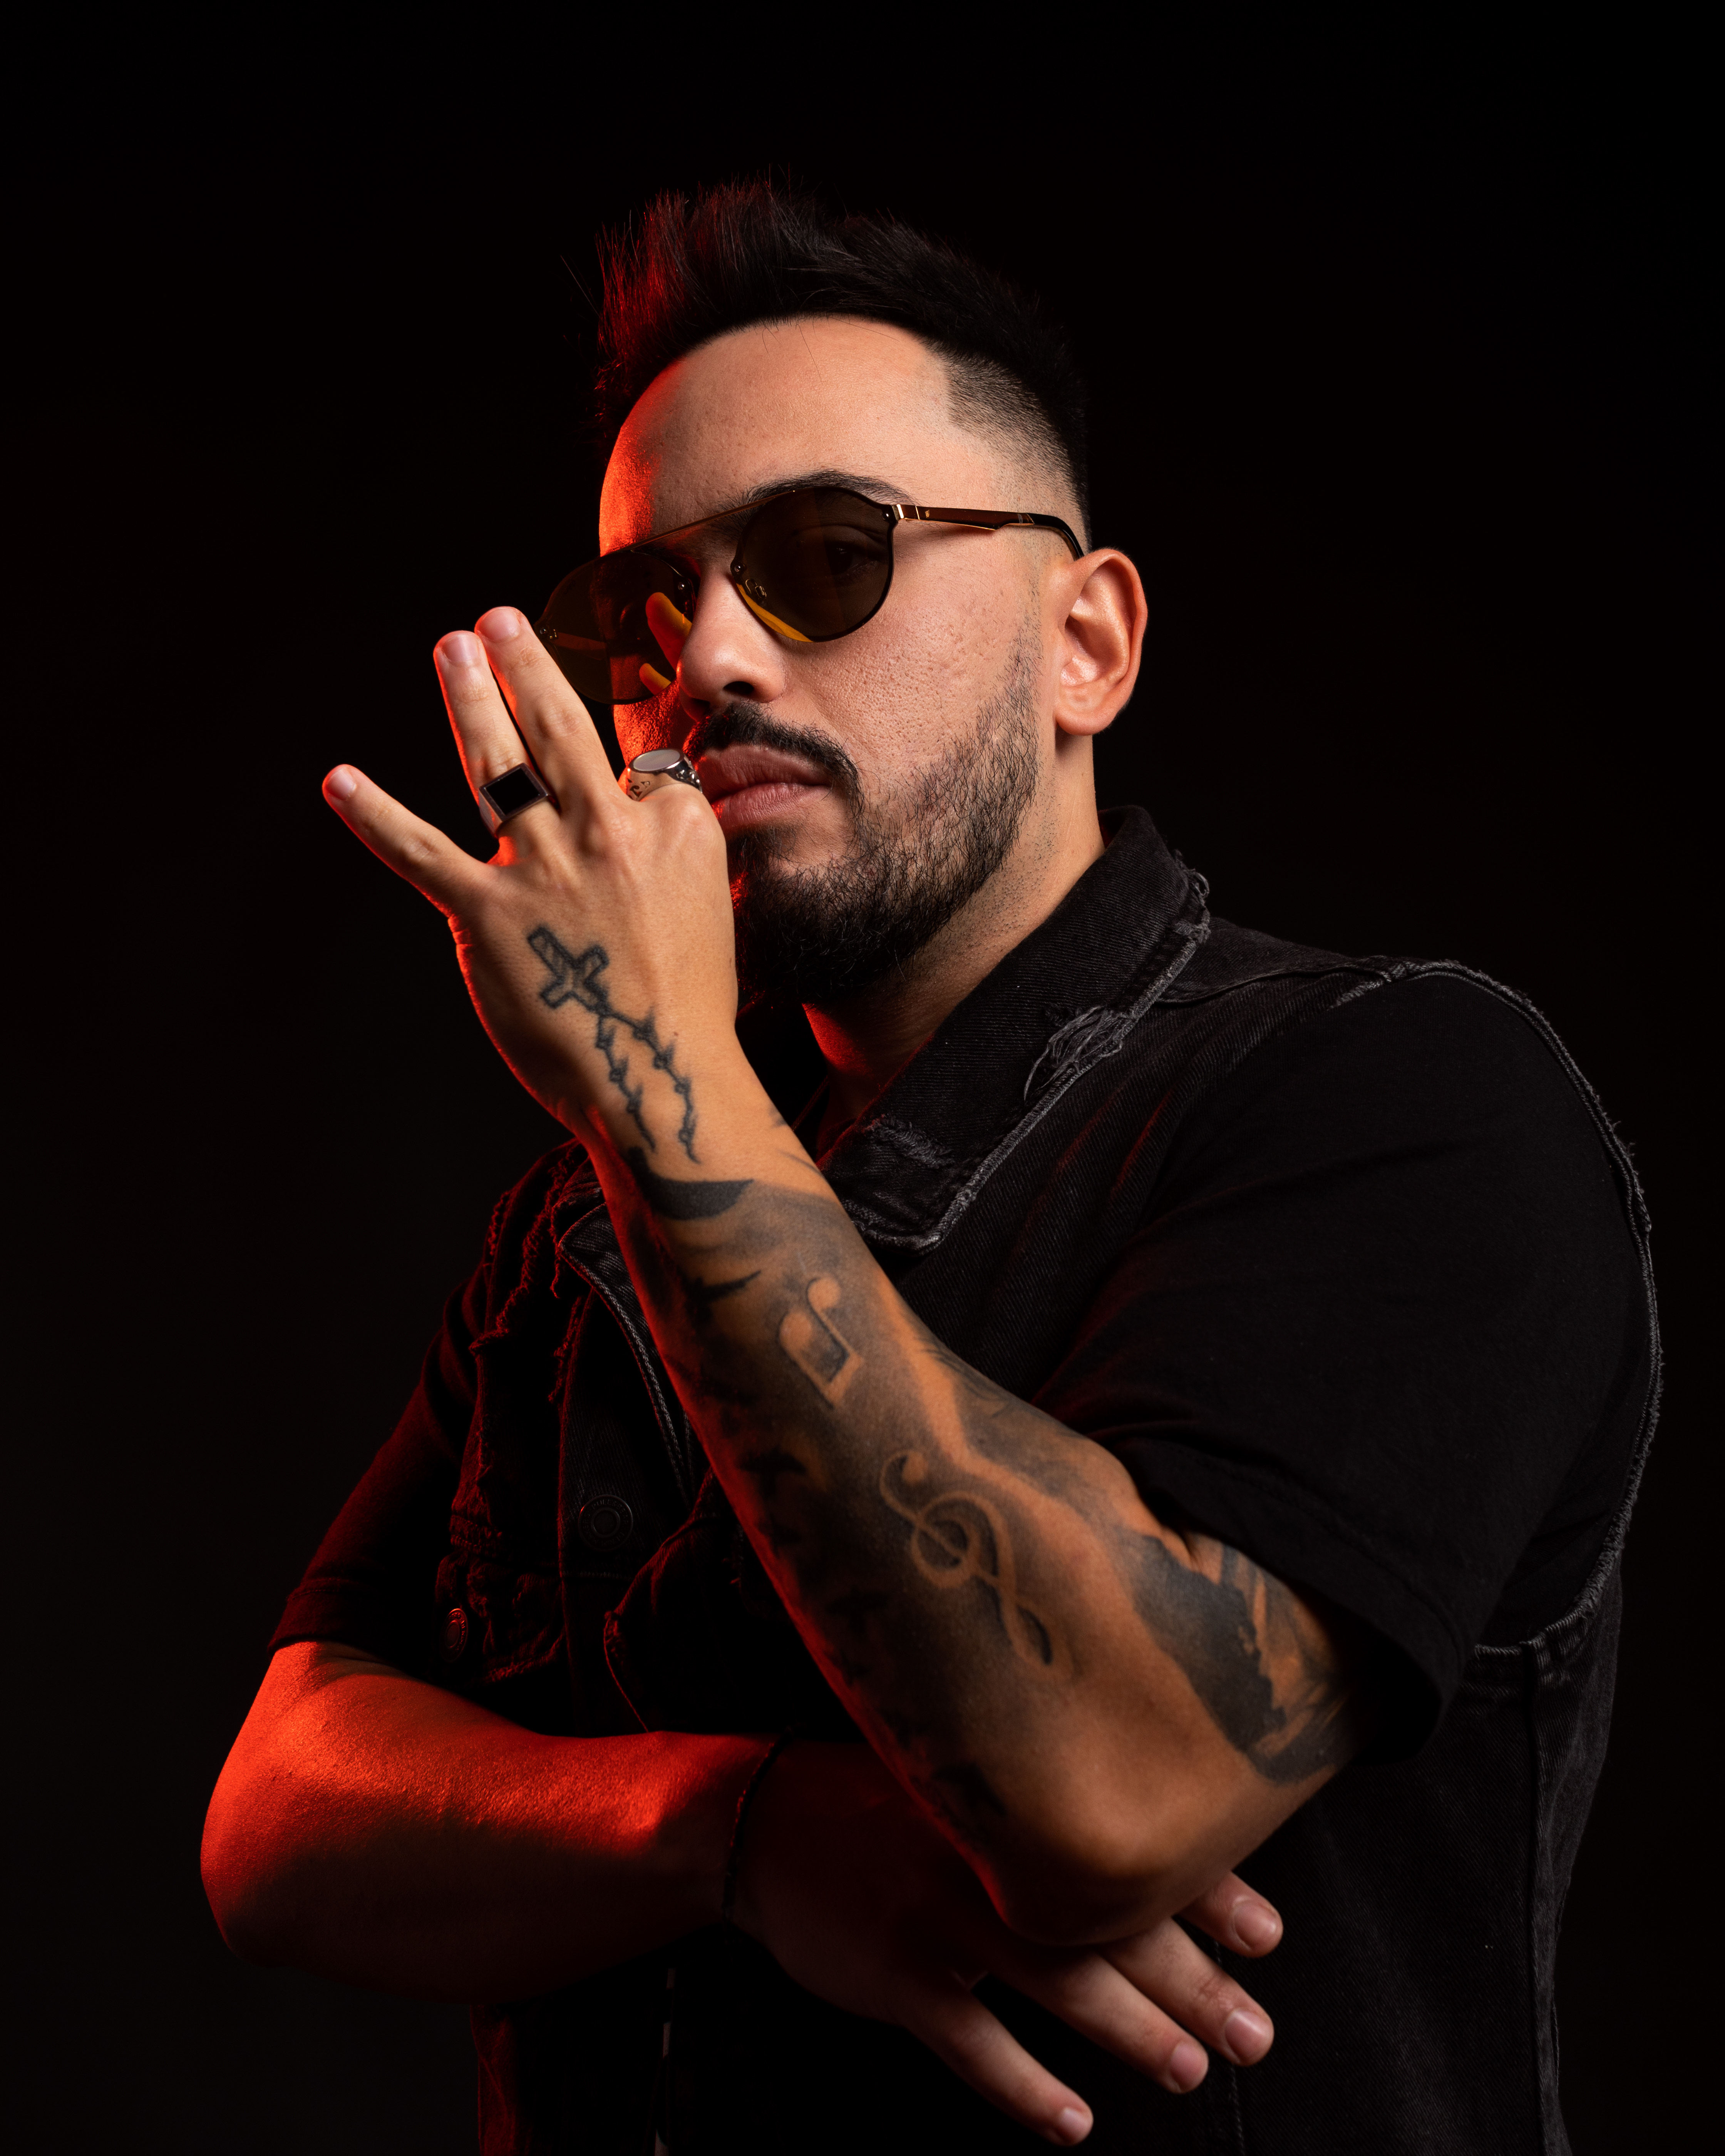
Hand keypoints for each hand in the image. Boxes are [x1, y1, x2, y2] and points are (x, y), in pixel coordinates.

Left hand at [322, 607, 737, 1152]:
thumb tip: (643, 798)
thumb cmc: (689, 1007)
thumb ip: (671, 849)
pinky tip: (339, 780)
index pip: (641, 768)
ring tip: (453, 647)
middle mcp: (607, 834)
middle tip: (496, 618)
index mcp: (674, 831)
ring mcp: (542, 870)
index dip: (626, 770)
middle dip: (526, 664)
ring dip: (471, 698)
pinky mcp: (486, 916)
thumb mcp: (705, 906)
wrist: (657, 1077)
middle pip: (560, 729)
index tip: (614, 773)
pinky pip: (419, 852)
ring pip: (499, 763)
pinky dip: (373, 813)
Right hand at [734, 1744, 1278, 2147]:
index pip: (1124, 1843)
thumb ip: (1037, 1814)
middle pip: (1107, 1920)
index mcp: (1009, 1801)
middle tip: (1253, 2032)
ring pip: (1054, 1977)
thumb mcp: (959, 1786)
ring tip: (1189, 2067)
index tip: (1267, 1934)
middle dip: (1191, 1978)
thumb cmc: (878, 1806)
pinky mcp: (894, 1970)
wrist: (758, 1819)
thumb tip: (1142, 1848)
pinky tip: (1072, 2119)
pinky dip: (1025, 2085)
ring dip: (1129, 2028)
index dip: (1201, 1889)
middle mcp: (984, 1851)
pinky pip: (970, 2038)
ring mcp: (937, 1912)